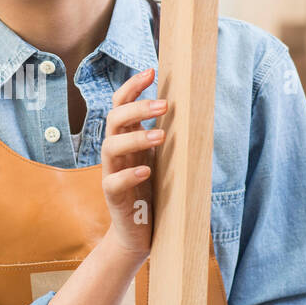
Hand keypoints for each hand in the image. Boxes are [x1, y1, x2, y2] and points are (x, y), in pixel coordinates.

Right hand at [100, 67, 165, 259]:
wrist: (138, 234)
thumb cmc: (152, 192)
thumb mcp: (161, 159)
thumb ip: (166, 136)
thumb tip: (195, 108)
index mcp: (126, 138)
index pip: (121, 104)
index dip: (132, 86)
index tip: (151, 71)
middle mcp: (115, 152)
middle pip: (114, 119)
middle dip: (138, 108)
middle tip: (165, 104)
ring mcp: (111, 173)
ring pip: (110, 146)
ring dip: (136, 137)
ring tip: (161, 135)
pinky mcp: (113, 197)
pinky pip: (114, 181)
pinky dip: (130, 174)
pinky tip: (147, 170)